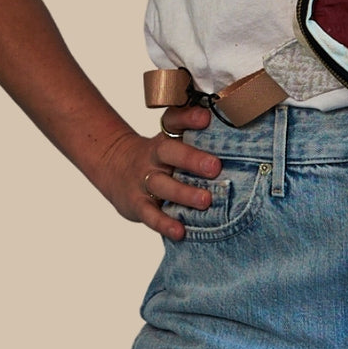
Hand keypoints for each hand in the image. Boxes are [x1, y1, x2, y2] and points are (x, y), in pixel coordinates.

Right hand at [96, 105, 222, 240]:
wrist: (113, 167)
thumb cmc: (157, 156)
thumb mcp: (170, 140)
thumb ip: (196, 138)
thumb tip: (233, 129)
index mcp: (165, 138)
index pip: (173, 121)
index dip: (188, 117)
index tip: (205, 117)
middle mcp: (154, 157)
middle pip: (168, 152)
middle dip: (192, 159)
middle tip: (215, 167)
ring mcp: (143, 180)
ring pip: (162, 185)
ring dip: (184, 193)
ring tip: (205, 200)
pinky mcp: (136, 204)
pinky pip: (149, 214)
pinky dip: (164, 224)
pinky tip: (180, 231)